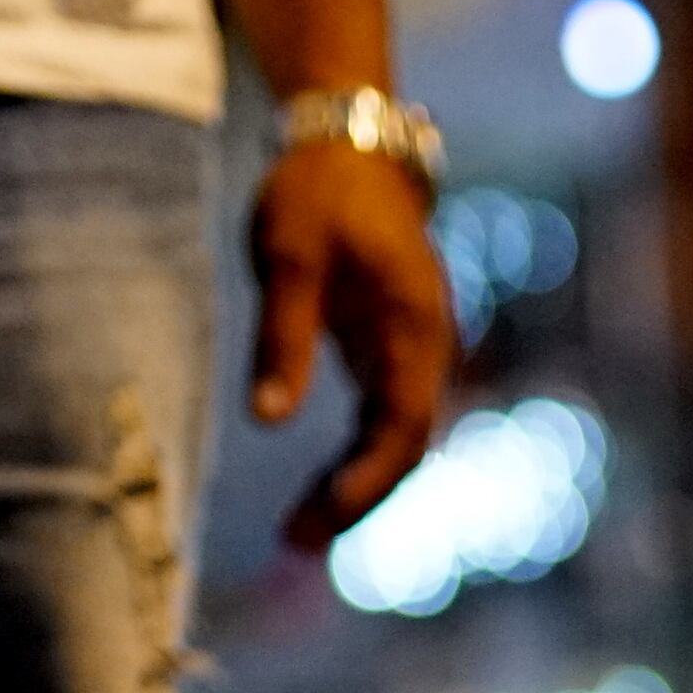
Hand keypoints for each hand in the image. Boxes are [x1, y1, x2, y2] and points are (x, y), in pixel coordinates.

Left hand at [249, 138, 457, 552]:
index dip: (370, 474)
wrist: (352, 149)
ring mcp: (414, 354)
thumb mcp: (288, 256)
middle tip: (296, 542)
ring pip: (396, 442)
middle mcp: (427, 346)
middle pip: (406, 445)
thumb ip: (282, 337)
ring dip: (355, 490)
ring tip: (297, 535)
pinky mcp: (392, 356)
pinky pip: (383, 425)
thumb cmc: (318, 193)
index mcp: (414, 322)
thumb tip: (265, 420)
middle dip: (357, 499)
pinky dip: (354, 464)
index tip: (328, 511)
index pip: (403, 419)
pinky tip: (317, 495)